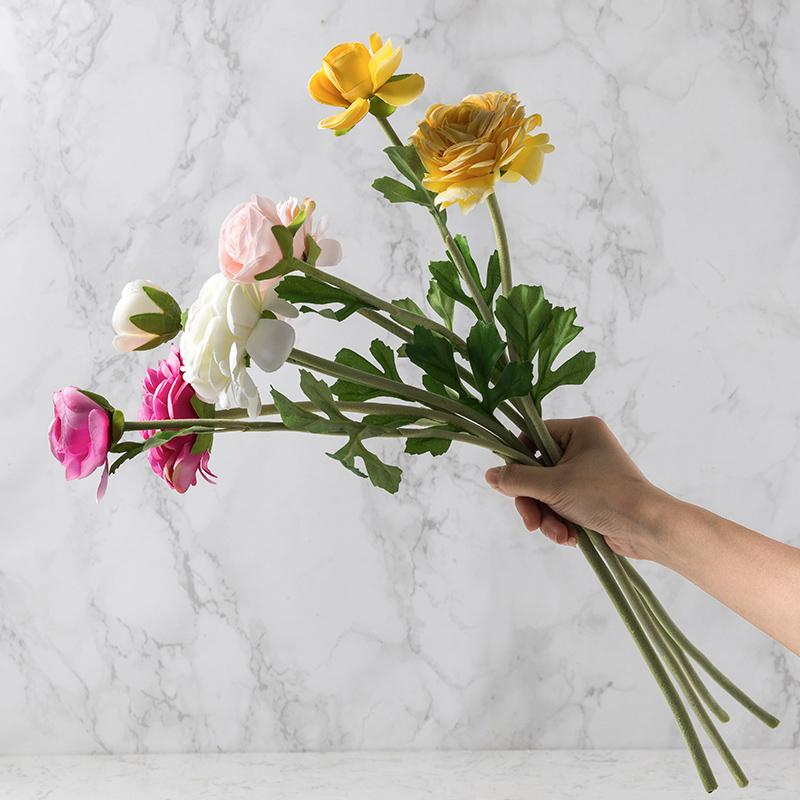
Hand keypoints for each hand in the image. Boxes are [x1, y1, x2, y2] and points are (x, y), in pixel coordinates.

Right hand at [485, 417, 667, 559]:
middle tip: (531, 521)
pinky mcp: (590, 498)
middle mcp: (583, 448)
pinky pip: (560, 506)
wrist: (648, 528)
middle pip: (536, 471)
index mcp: (580, 431)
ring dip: (546, 517)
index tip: (509, 482)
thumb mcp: (554, 485)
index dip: (518, 460)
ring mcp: (587, 474)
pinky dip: (560, 523)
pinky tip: (569, 537)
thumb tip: (488, 475)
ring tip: (557, 534)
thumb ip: (517, 479)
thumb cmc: (606, 496)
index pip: (533, 437)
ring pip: (546, 493)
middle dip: (533, 501)